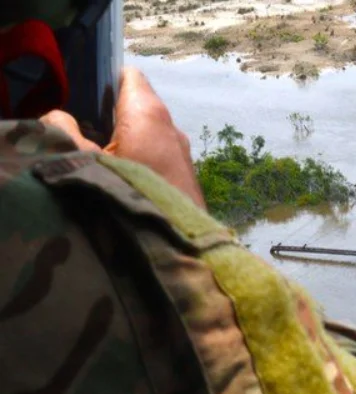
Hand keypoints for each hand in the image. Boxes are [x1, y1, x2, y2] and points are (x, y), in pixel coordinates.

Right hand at [39, 67, 205, 208]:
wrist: (175, 245)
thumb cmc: (127, 195)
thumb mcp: (81, 161)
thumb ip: (62, 131)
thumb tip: (59, 117)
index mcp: (148, 113)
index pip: (128, 76)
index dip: (104, 81)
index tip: (83, 98)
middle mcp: (172, 128)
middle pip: (136, 108)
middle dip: (109, 117)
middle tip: (83, 135)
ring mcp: (183, 154)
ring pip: (148, 136)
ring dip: (124, 144)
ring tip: (100, 162)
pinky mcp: (186, 178)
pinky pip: (158, 159)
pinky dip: (139, 163)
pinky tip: (122, 183)